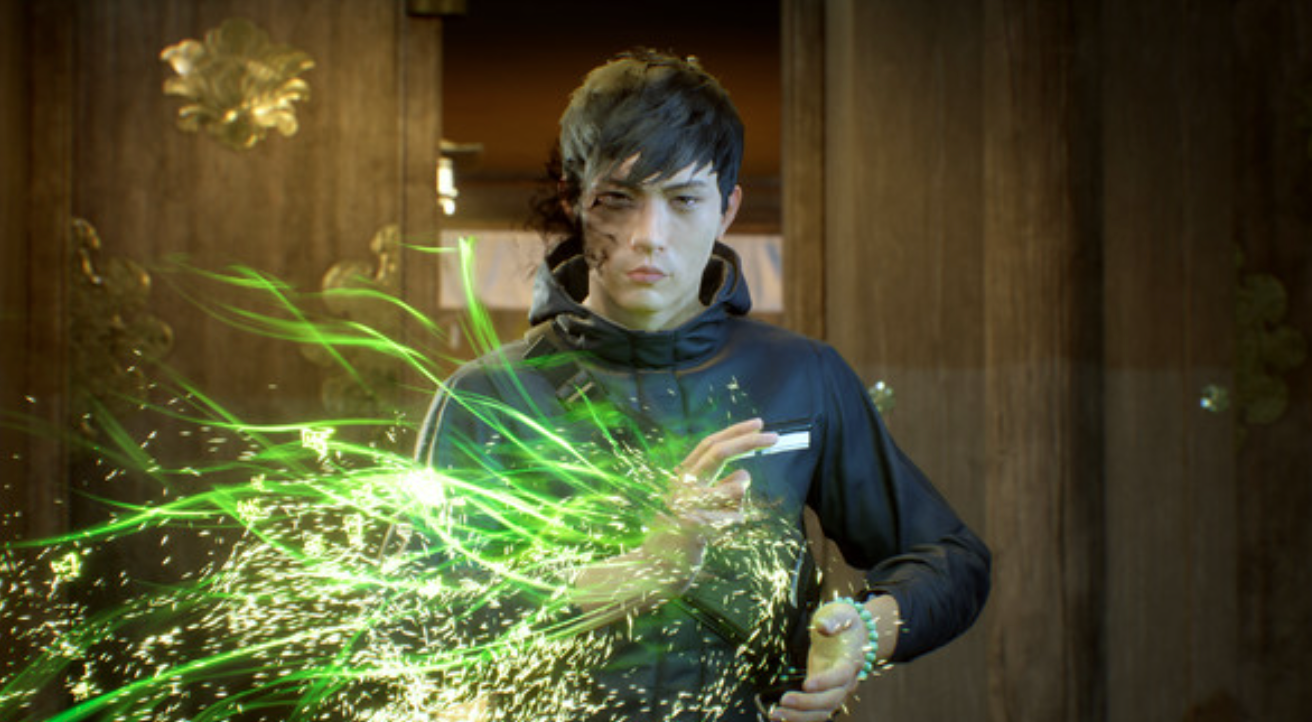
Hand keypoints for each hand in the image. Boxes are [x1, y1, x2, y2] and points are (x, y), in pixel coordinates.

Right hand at [569, 419, 776, 614]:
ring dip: (740, 502)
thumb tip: (744, 473)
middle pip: (719, 453)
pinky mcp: (697, 525)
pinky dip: (734, 524)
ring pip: (736, 487)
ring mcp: (688, 504)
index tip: (759, 424)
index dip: (734, 432)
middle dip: (750, 442)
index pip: (709, 445)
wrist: (662, 566)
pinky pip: (736, 517)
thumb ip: (719, 486)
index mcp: (683, 476)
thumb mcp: (702, 503)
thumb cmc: (685, 532)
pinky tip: (717, 534)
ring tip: (723, 518)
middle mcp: (682, 484)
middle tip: (776, 436)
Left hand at [769, 601, 865, 721]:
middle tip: (784, 700)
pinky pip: (813, 713)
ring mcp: (835, 691)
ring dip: (800, 717)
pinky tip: (780, 717)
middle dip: (807, 703)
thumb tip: (824, 627)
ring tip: (776, 715)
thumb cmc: (844, 622)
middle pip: (831, 700)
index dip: (825, 682)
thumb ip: (833, 620)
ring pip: (822, 712)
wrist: (853, 635)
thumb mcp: (839, 613)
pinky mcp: (823, 696)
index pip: (841, 676)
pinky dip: (798, 718)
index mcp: (850, 662)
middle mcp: (845, 682)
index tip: (806, 684)